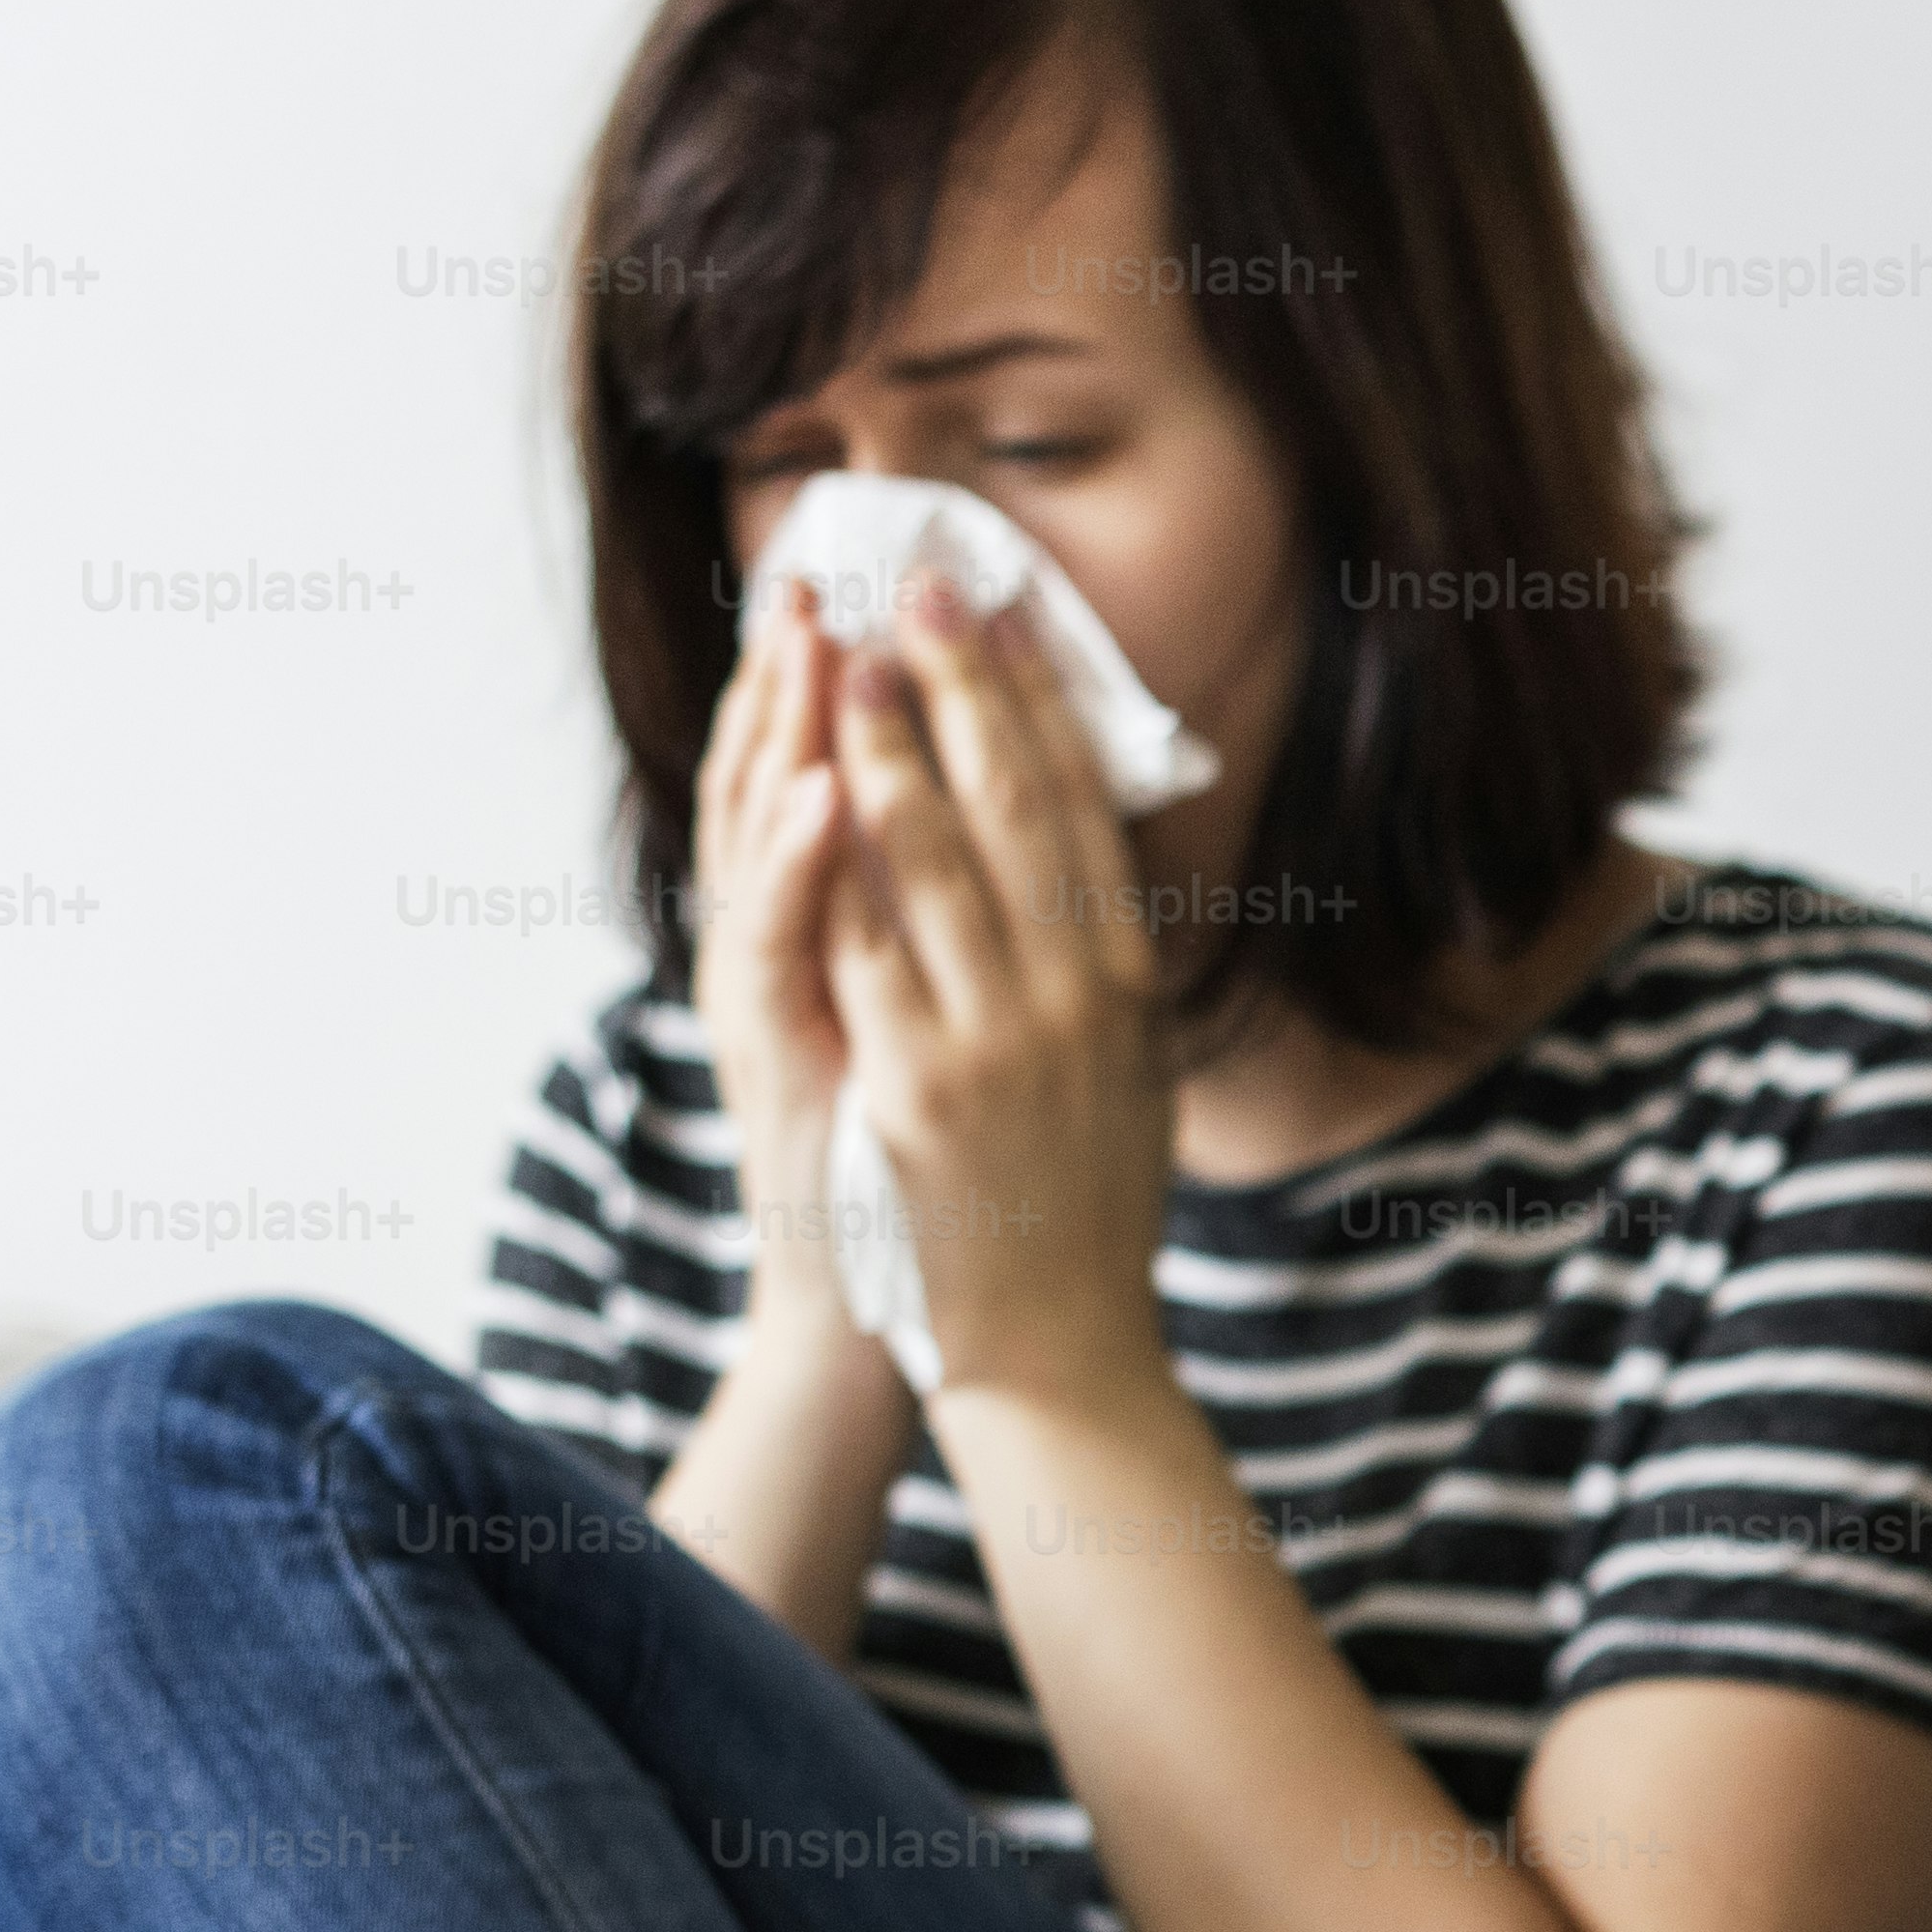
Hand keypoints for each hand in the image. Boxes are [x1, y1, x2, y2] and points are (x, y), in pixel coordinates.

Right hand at [686, 580, 868, 1328]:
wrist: (896, 1315)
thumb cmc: (927, 1172)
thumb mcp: (932, 1024)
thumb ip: (936, 927)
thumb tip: (993, 826)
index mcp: (821, 937)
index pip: (822, 780)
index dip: (834, 686)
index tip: (861, 590)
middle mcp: (777, 957)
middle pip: (779, 787)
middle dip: (798, 679)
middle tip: (812, 575)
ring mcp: (768, 1004)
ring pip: (763, 846)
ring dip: (786, 736)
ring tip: (808, 639)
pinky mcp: (774, 1061)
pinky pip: (780, 945)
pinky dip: (799, 863)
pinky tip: (823, 791)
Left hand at [825, 576, 1178, 1408]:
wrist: (1062, 1347)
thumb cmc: (1083, 1208)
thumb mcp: (1125, 1074)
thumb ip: (1098, 969)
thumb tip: (1079, 861)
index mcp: (1124, 984)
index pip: (1078, 809)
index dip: (1037, 700)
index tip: (1001, 611)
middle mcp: (1073, 997)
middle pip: (1011, 807)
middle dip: (959, 684)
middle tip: (920, 585)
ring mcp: (998, 1040)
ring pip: (928, 860)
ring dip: (882, 745)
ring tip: (844, 655)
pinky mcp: (921, 1087)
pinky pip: (864, 950)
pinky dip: (832, 864)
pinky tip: (806, 789)